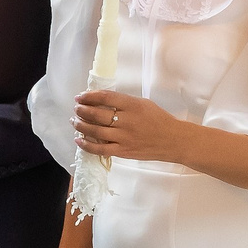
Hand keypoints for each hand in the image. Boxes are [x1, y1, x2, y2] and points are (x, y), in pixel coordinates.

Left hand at [73, 90, 188, 162]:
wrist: (173, 140)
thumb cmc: (159, 120)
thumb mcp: (143, 104)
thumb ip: (123, 102)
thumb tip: (101, 101)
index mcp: (132, 105)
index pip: (105, 98)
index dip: (89, 96)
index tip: (80, 97)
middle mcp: (126, 121)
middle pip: (96, 114)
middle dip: (82, 110)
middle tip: (76, 109)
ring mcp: (124, 137)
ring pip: (95, 131)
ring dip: (81, 126)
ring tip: (74, 121)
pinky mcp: (123, 151)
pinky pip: (100, 149)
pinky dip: (87, 145)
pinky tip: (79, 140)